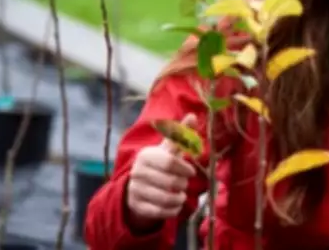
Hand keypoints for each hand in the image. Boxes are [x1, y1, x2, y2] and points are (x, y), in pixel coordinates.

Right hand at [125, 113, 197, 227]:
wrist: (138, 186)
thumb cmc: (160, 164)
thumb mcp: (169, 149)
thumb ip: (181, 135)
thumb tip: (193, 116)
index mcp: (146, 155)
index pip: (169, 162)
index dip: (185, 168)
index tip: (191, 172)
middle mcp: (137, 172)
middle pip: (170, 181)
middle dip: (183, 184)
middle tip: (184, 183)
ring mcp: (135, 190)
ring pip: (166, 198)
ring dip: (179, 198)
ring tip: (180, 194)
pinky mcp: (137, 207)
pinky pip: (160, 212)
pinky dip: (173, 210)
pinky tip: (175, 204)